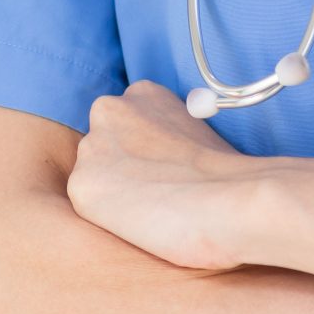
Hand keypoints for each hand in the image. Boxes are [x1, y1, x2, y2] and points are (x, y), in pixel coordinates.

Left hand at [66, 80, 259, 271]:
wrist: (231, 199)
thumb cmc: (227, 174)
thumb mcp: (197, 132)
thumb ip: (166, 136)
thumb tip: (158, 160)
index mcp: (141, 92)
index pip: (125, 124)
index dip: (143, 153)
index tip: (164, 170)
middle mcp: (108, 110)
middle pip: (102, 146)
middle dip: (121, 168)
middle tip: (155, 191)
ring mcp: (91, 147)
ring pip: (93, 176)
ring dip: (114, 193)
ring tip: (153, 209)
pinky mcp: (82, 185)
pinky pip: (88, 206)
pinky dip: (109, 219)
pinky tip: (141, 222)